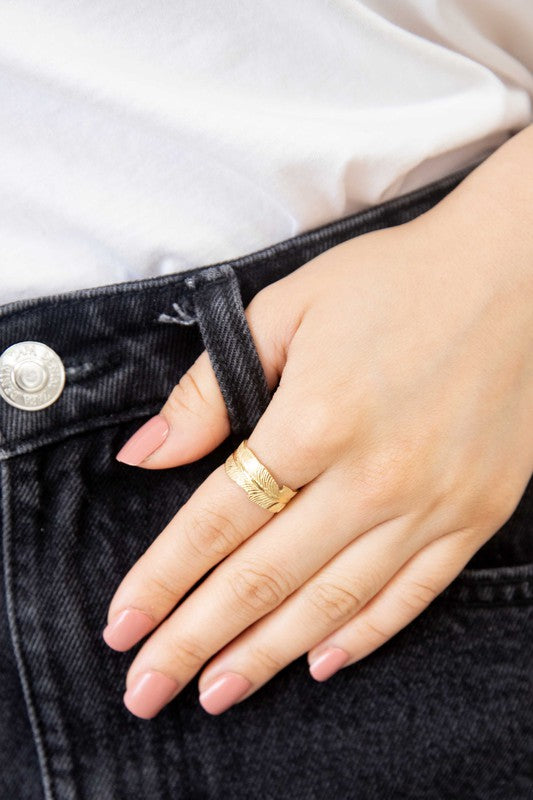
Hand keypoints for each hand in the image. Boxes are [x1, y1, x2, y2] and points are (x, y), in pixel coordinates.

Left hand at [103, 127, 532, 718]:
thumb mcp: (286, 309)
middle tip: (147, 691)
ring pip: (333, 601)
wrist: (511, 275)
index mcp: (317, 418)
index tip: (121, 626)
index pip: (218, 521)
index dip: (162, 580)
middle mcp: (374, 475)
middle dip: (195, 640)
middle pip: (265, 577)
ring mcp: (432, 502)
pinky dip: (362, 635)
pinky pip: (412, 593)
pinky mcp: (475, 513)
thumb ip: (210, 388)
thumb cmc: (391, 283)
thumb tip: (145, 453)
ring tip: (216, 692)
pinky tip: (319, 663)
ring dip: (267, 655)